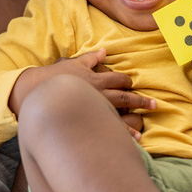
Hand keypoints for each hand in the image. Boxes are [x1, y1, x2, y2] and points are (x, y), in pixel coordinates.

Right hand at [11, 49, 154, 121]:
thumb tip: (104, 52)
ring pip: (120, 114)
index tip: (132, 84)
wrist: (37, 92)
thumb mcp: (74, 64)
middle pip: (125, 97)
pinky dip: (124, 133)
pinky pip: (109, 127)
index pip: (118, 80)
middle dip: (141, 101)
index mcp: (96, 78)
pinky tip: (134, 139)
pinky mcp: (89, 120)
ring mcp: (95, 108)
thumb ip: (91, 59)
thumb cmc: (54, 78)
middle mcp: (99, 93)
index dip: (127, 81)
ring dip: (135, 120)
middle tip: (154, 105)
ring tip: (144, 126)